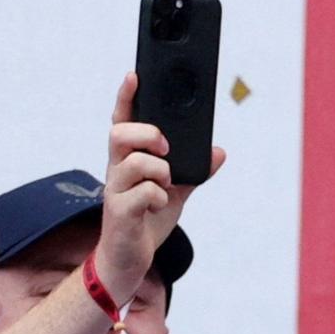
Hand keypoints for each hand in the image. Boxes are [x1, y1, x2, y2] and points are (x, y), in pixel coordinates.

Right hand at [94, 73, 224, 305]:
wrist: (129, 259)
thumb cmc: (148, 218)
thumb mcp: (177, 191)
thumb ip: (195, 170)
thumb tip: (219, 151)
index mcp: (129, 159)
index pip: (122, 120)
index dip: (126, 97)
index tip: (134, 74)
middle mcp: (117, 170)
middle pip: (119, 134)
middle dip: (147, 133)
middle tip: (167, 147)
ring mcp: (115, 191)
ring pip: (132, 163)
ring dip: (159, 170)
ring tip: (167, 183)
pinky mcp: (120, 213)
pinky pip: (141, 194)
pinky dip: (159, 197)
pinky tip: (161, 204)